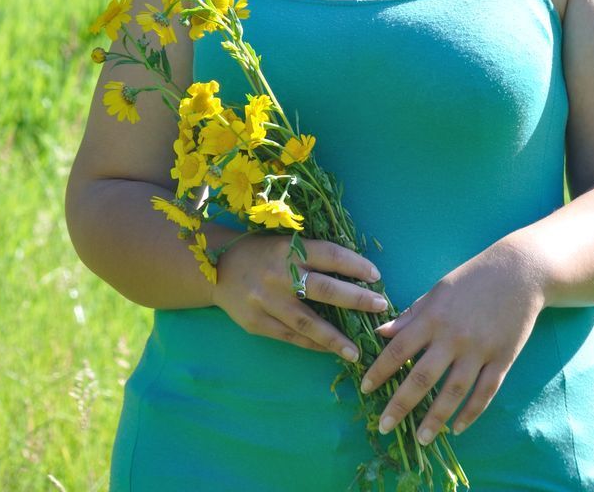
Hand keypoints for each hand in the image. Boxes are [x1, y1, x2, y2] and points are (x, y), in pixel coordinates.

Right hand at [213, 233, 386, 360]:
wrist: (212, 268)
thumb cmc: (260, 252)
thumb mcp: (283, 242)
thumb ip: (310, 254)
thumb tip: (352, 270)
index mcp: (288, 249)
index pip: (330, 255)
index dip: (355, 265)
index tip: (376, 276)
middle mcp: (279, 274)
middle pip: (324, 289)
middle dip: (356, 299)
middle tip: (380, 306)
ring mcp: (266, 301)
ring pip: (308, 322)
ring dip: (335, 338)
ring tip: (357, 351)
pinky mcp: (256, 322)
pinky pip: (290, 337)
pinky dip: (312, 344)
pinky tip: (329, 351)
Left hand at [359, 239, 545, 444]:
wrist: (519, 271)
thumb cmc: (473, 278)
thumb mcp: (437, 291)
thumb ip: (411, 315)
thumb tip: (381, 332)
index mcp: (433, 317)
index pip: (398, 349)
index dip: (380, 371)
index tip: (365, 389)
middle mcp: (453, 336)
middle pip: (422, 377)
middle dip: (400, 405)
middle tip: (384, 426)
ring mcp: (479, 350)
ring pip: (453, 392)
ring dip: (435, 418)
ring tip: (421, 438)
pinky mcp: (503, 359)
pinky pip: (485, 392)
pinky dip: (471, 413)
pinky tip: (458, 428)